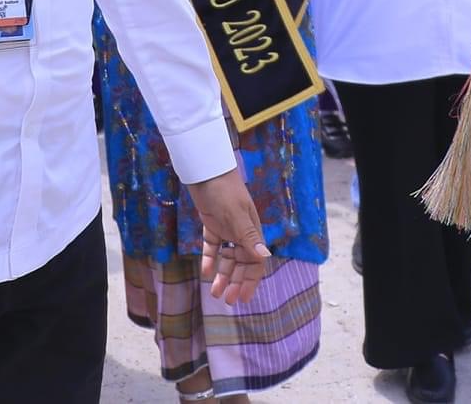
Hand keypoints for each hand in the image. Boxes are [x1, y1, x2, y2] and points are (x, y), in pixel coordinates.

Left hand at [187, 167, 271, 304]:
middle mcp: (242, 233)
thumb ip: (249, 238)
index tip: (243, 299)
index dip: (251, 281)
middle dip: (236, 283)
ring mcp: (227, 229)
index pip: (256, 263)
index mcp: (252, 232)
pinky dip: (209, 259)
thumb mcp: (237, 216)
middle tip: (226, 301)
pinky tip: (204, 272)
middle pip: (242, 264)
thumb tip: (266, 257)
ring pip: (227, 258)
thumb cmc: (224, 191)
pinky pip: (212, 247)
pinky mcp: (212, 224)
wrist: (206, 170)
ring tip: (214, 292)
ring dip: (222, 275)